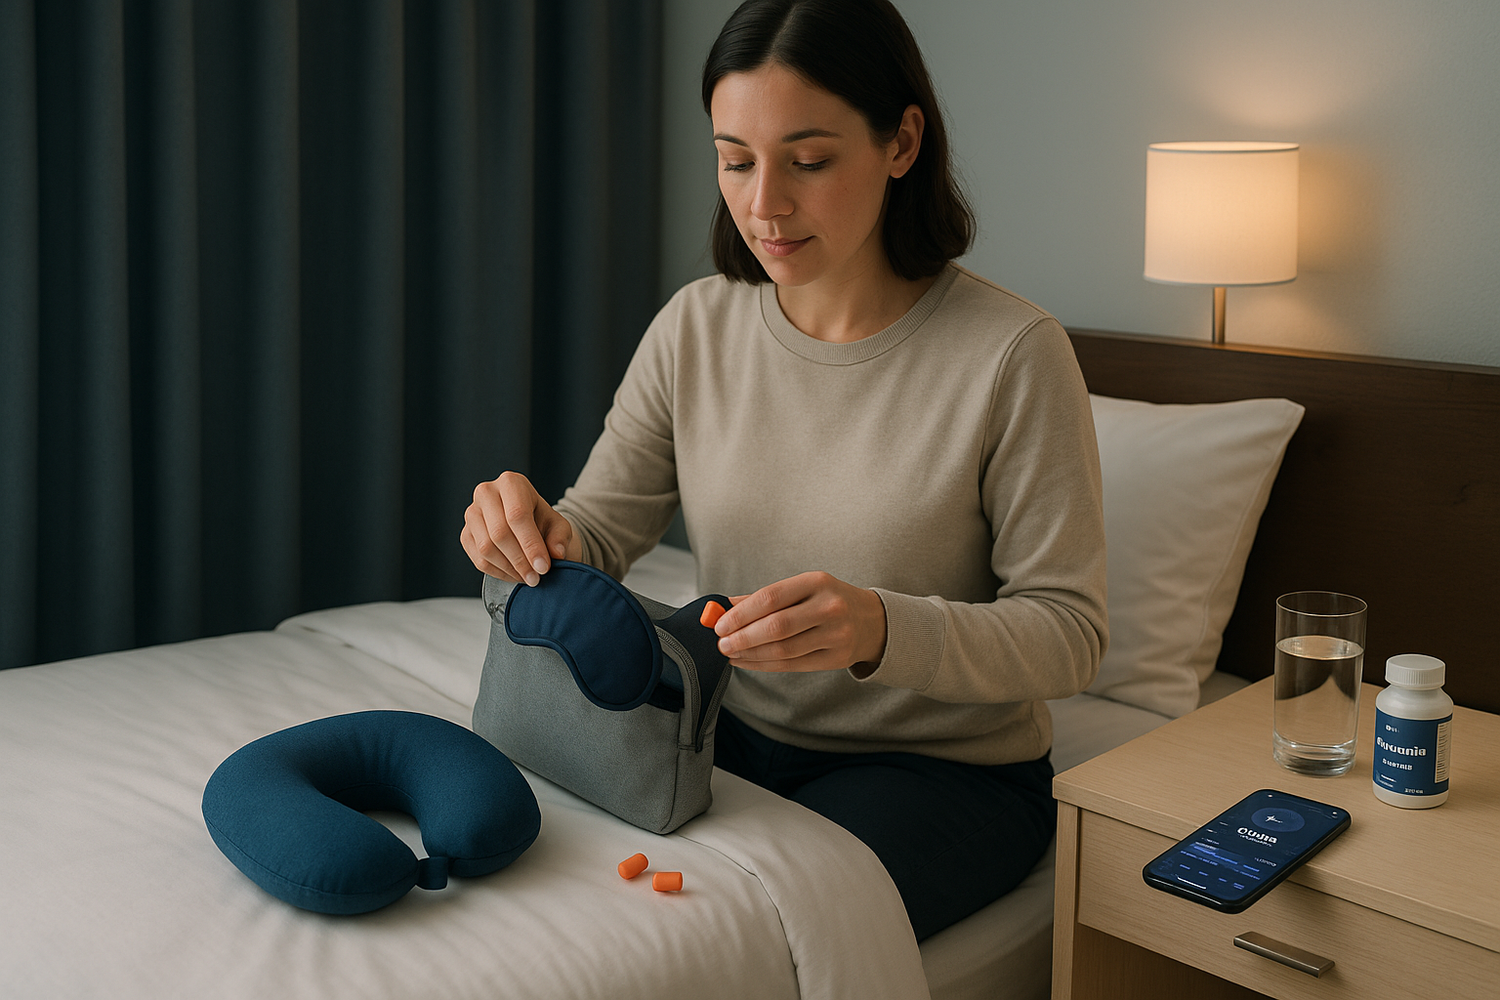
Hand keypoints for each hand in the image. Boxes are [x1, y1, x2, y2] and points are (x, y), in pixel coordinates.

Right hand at [460, 471, 580, 584]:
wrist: (527, 525)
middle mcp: (486, 493)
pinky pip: (478, 559)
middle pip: (499, 533)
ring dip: (509, 569)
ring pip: (486, 548)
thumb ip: (560, 538)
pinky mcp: (466, 534)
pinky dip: (498, 572)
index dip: (530, 545)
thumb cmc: (542, 521)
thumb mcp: (559, 526)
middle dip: (520, 561)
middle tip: (536, 577)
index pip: (517, 515)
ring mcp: (472, 513)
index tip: (543, 567)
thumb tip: (556, 554)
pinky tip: (514, 575)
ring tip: (528, 577)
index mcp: (511, 483)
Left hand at [713, 572, 886, 673]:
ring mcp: (836, 634)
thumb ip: (763, 598)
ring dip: (750, 655)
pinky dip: (764, 665)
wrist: (871, 620)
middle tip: (721, 643)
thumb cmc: (826, 600)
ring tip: (730, 653)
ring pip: (783, 650)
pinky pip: (792, 665)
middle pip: (776, 627)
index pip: (770, 598)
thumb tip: (722, 608)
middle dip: (743, 637)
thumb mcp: (801, 589)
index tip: (719, 624)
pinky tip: (747, 662)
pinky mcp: (836, 658)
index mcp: (816, 582)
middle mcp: (829, 607)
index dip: (741, 613)